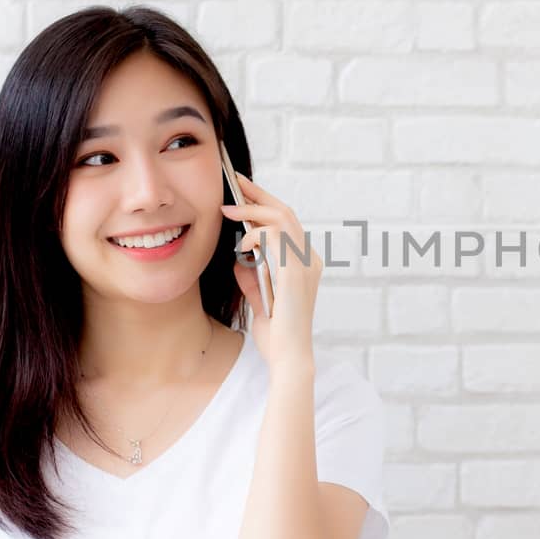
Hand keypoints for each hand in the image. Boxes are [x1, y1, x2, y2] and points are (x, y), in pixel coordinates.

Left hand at [221, 170, 319, 369]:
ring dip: (252, 210)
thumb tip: (240, 257)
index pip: (286, 223)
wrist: (288, 356)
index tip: (243, 192)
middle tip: (235, 181)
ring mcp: (305, 263)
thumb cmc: (275, 334)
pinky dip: (254, 236)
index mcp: (305, 264)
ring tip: (229, 209)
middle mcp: (309, 260)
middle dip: (259, 194)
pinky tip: (241, 247)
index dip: (265, 204)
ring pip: (281, 217)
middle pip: (286, 212)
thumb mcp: (258, 297)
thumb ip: (251, 275)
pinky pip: (273, 236)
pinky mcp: (294, 270)